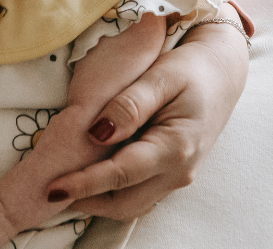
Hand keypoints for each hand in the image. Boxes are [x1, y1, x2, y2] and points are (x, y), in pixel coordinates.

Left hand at [45, 19, 248, 218]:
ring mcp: (177, 177)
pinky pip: (138, 192)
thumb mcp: (161, 76)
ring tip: (65, 184)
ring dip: (97, 200)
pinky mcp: (171, 173)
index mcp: (176, 148)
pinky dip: (112, 190)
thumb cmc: (192, 68)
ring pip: (130, 204)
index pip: (121, 174)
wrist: (223, 71)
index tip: (51, 188)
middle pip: (123, 202)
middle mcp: (179, 172)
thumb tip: (98, 133)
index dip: (84, 183)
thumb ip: (130, 105)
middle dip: (85, 201)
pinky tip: (90, 173)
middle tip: (49, 189)